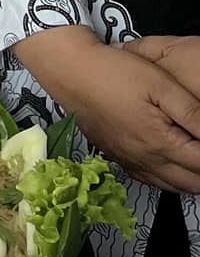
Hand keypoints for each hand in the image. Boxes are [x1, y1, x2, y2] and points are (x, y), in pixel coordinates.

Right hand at [17, 26, 199, 192]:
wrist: (69, 70)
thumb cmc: (112, 72)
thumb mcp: (161, 84)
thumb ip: (193, 111)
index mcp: (160, 143)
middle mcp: (145, 159)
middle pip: (192, 182)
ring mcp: (129, 160)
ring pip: (173, 185)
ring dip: (193, 177)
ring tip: (197, 158)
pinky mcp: (118, 157)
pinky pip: (151, 180)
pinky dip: (170, 179)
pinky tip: (174, 164)